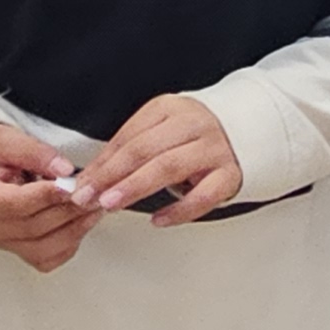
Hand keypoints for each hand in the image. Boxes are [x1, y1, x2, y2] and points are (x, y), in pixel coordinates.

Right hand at [0, 123, 102, 272]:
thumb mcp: (5, 139)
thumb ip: (34, 152)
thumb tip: (64, 170)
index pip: (17, 205)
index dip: (47, 197)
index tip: (72, 186)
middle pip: (34, 228)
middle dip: (68, 211)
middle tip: (94, 195)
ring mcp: (0, 243)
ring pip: (43, 249)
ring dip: (74, 230)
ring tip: (93, 208)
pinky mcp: (15, 250)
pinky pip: (46, 259)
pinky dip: (67, 244)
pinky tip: (80, 223)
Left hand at [78, 95, 244, 226]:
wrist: (248, 131)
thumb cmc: (195, 135)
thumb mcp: (161, 131)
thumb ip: (130, 150)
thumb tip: (92, 177)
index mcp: (169, 109)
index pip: (128, 137)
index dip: (101, 162)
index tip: (81, 184)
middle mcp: (192, 125)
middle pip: (144, 150)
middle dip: (111, 175)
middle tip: (89, 195)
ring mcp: (213, 148)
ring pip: (169, 167)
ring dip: (135, 187)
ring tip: (111, 203)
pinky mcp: (230, 174)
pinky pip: (203, 195)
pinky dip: (179, 210)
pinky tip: (158, 219)